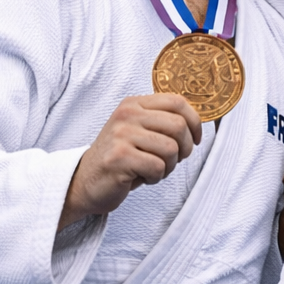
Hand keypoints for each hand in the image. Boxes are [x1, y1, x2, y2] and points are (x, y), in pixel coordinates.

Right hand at [60, 95, 201, 230]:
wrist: (84, 181)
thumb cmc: (121, 157)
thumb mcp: (140, 130)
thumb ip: (164, 121)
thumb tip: (198, 122)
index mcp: (134, 104)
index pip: (177, 102)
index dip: (195, 122)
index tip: (196, 139)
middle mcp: (126, 115)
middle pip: (178, 126)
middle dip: (185, 148)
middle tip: (174, 160)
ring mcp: (121, 135)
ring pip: (171, 149)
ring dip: (169, 166)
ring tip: (153, 169)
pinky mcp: (118, 157)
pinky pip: (158, 167)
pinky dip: (156, 177)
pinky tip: (141, 177)